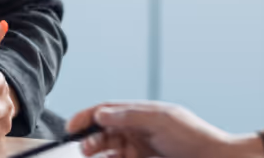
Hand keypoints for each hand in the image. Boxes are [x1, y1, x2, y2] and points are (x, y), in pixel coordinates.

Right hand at [68, 102, 263, 157]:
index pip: (106, 110)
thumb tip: (101, 113)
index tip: (71, 127)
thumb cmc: (192, 136)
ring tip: (90, 156)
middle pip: (104, 131)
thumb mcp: (160, 121)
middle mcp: (137, 129)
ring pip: (109, 150)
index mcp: (140, 113)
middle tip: (82, 149)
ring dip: (97, 152)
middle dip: (90, 138)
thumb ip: (130, 115)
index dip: (87, 116)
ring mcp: (140, 148)